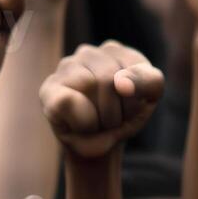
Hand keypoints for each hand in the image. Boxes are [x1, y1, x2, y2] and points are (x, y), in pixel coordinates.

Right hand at [39, 40, 164, 157]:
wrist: (98, 146)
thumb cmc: (123, 119)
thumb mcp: (148, 100)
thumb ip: (148, 82)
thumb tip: (120, 82)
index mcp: (118, 52)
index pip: (142, 76)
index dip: (139, 103)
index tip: (131, 110)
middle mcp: (90, 52)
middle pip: (111, 79)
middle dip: (117, 112)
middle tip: (111, 121)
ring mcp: (66, 67)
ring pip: (90, 84)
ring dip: (100, 118)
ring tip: (96, 122)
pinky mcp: (49, 88)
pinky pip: (68, 101)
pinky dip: (82, 122)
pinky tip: (78, 124)